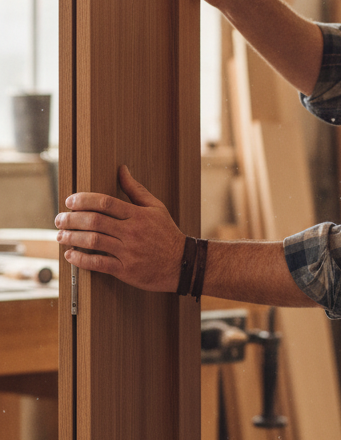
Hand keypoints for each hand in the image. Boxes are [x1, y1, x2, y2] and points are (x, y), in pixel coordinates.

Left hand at [55, 165, 184, 292]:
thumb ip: (135, 189)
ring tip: (60, 236)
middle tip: (59, 219)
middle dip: (71, 219)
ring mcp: (128, 252)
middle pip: (94, 221)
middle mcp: (131, 232)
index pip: (104, 202)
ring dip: (72, 238)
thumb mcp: (155, 207)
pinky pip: (99, 264)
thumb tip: (122, 169)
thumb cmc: (167, 234)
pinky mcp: (126, 270)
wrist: (182, 264)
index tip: (70, 201)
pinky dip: (81, 260)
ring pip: (93, 241)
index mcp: (137, 215)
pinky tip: (71, 255)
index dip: (83, 200)